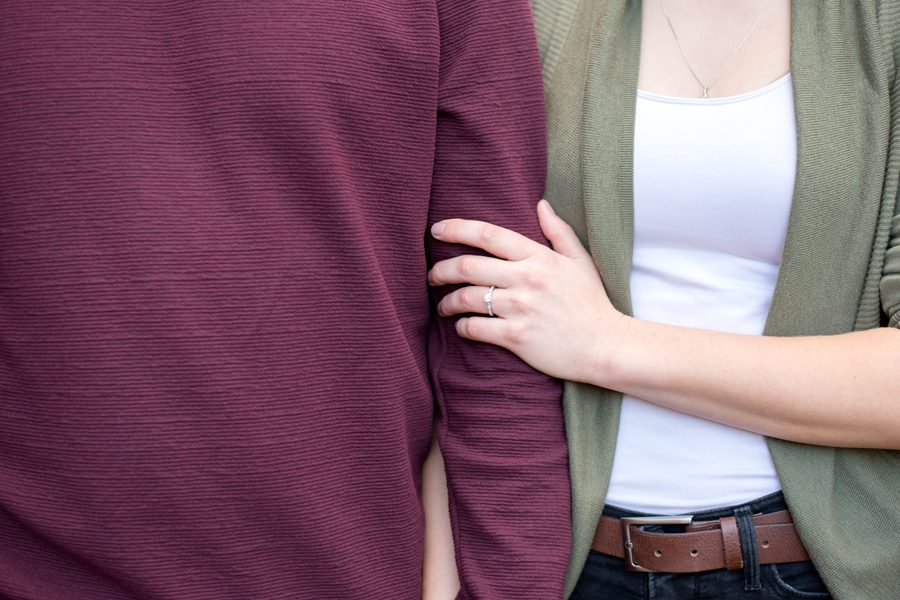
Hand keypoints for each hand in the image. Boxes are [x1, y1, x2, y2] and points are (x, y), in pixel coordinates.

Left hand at [428, 200, 629, 382]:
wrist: (605, 346)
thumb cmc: (591, 303)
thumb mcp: (580, 262)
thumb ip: (559, 232)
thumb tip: (541, 205)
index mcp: (539, 257)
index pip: (489, 235)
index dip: (456, 229)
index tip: (436, 230)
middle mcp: (527, 279)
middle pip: (468, 266)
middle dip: (440, 270)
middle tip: (432, 276)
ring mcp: (521, 308)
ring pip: (466, 298)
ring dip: (447, 302)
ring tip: (443, 306)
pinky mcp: (517, 337)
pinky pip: (475, 328)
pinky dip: (461, 327)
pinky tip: (461, 327)